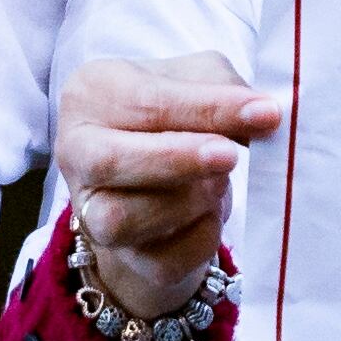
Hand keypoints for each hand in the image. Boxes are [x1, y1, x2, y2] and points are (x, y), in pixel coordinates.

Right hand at [53, 52, 283, 321]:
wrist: (165, 168)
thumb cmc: (178, 111)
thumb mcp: (199, 79)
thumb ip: (224, 89)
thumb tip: (263, 116)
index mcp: (90, 95)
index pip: (144, 102)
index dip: (206, 109)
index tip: (265, 113)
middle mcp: (76, 151)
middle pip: (110, 161)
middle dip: (176, 160)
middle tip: (231, 156)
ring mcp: (89, 209)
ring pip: (123, 220)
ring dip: (186, 203)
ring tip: (221, 183)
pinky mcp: (119, 255)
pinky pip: (159, 261)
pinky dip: (198, 240)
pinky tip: (212, 214)